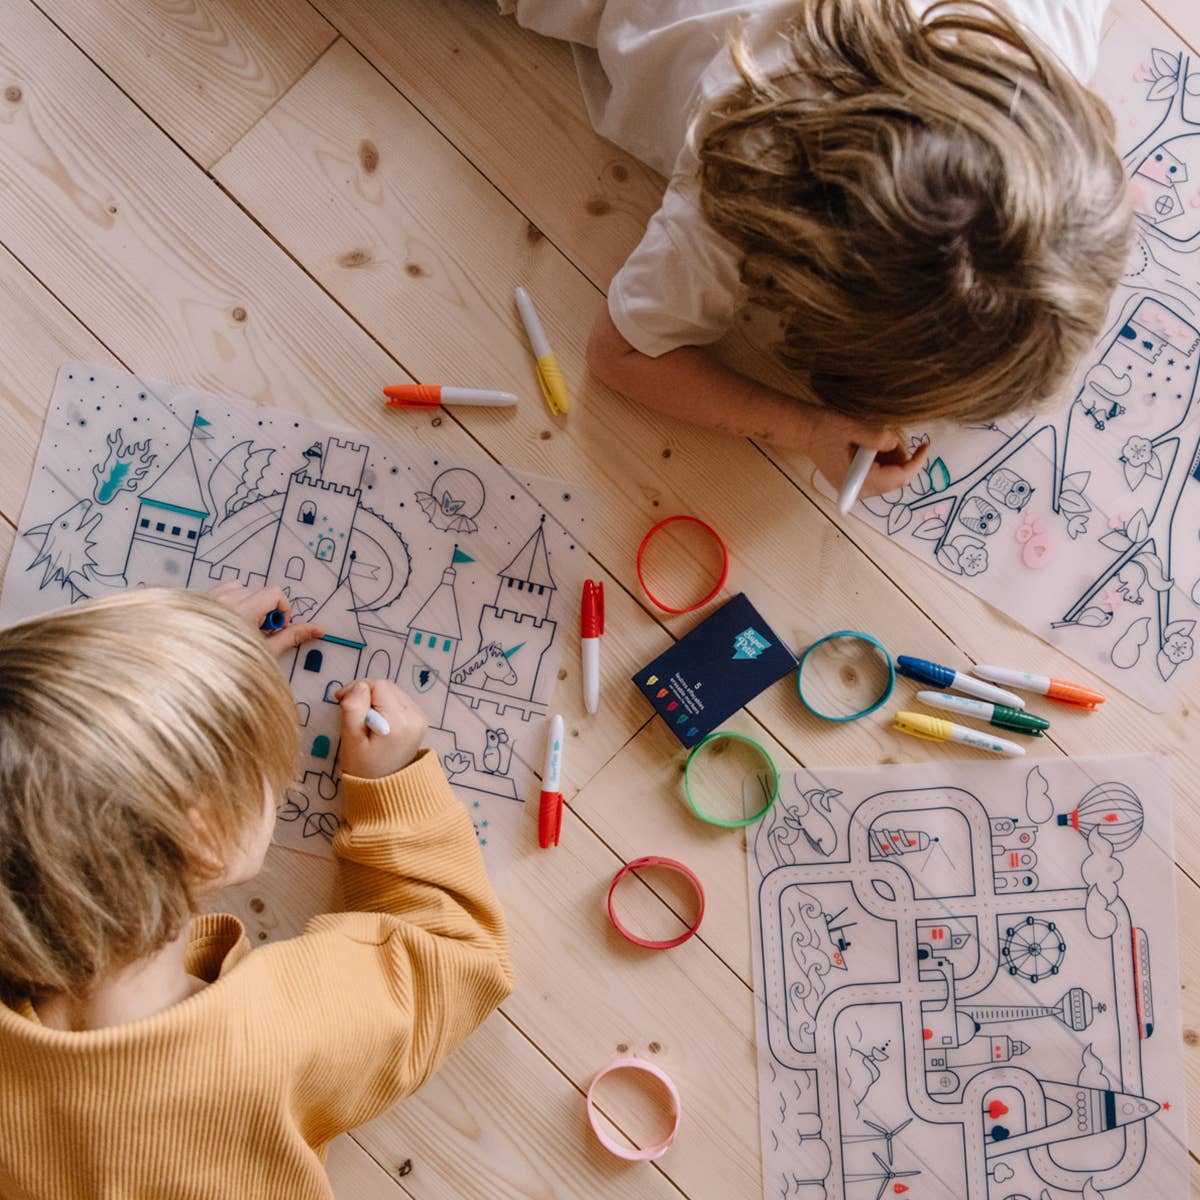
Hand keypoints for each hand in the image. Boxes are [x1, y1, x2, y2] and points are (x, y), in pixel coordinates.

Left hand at [207, 582, 322, 657]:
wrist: (193, 674)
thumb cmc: (230, 666)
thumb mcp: (266, 652)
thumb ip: (291, 636)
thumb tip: (319, 629)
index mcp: (243, 610)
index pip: (274, 593)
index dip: (282, 610)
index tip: (276, 629)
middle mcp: (226, 599)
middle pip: (259, 591)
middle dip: (265, 610)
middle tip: (260, 633)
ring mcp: (210, 598)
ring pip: (240, 589)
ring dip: (248, 604)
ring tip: (243, 627)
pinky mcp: (200, 600)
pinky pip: (222, 590)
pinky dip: (230, 600)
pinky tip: (228, 621)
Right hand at [335, 679, 427, 778]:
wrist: (385, 788)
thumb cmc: (363, 767)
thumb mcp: (350, 739)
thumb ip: (353, 708)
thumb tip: (359, 686)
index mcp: (399, 722)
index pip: (378, 686)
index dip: (357, 689)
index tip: (341, 701)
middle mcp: (415, 717)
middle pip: (387, 687)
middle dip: (366, 694)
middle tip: (352, 712)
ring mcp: (420, 718)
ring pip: (393, 692)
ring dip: (376, 700)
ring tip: (364, 720)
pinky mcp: (420, 720)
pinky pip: (399, 701)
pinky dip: (385, 705)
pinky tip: (378, 722)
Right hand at [804, 411, 928, 497]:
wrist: (804, 432)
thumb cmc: (826, 429)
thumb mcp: (854, 428)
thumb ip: (878, 438)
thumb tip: (895, 443)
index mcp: (859, 481)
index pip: (899, 477)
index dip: (916, 462)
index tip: (926, 446)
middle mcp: (859, 492)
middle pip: (896, 481)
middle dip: (902, 459)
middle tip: (891, 437)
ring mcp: (856, 490)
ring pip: (889, 479)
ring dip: (892, 459)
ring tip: (878, 440)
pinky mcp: (854, 485)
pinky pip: (879, 477)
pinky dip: (883, 462)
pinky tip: (872, 448)